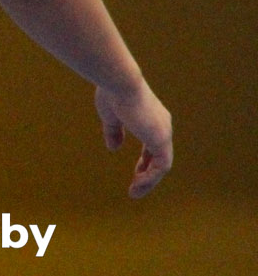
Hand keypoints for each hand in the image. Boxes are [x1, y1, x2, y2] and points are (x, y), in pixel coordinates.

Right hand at [95, 81, 172, 196]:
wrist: (120, 83)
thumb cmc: (113, 94)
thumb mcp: (110, 116)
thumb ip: (114, 132)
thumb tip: (114, 148)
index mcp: (152, 117)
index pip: (153, 144)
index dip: (145, 160)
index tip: (136, 171)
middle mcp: (162, 125)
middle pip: (160, 156)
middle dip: (148, 173)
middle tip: (136, 186)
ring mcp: (164, 133)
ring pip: (162, 164)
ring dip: (149, 180)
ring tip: (134, 192)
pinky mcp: (161, 140)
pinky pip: (161, 166)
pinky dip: (150, 177)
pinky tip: (137, 183)